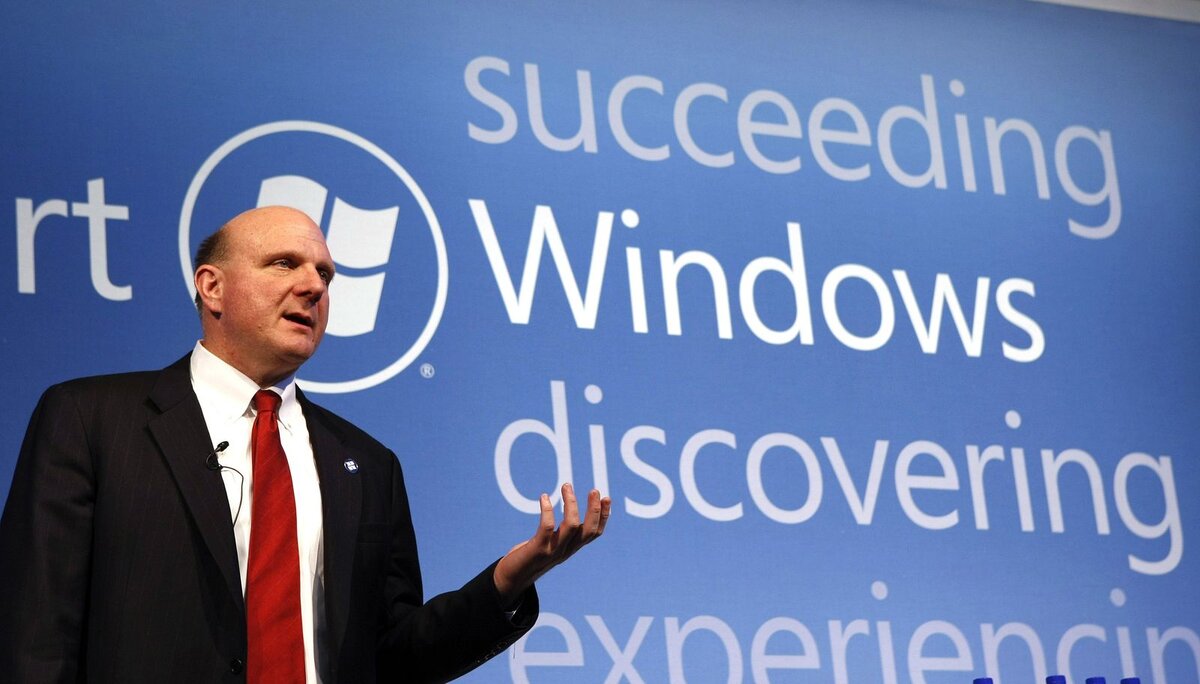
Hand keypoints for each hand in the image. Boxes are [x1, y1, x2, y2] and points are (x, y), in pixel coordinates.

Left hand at [493, 483, 611, 605]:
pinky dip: (547, 511)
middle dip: (594, 510)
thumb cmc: (528, 558)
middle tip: (594, 490)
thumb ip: (557, 534)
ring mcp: (553, 551)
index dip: (603, 516)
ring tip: (567, 486)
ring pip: (571, 526)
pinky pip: (547, 528)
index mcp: (571, 548)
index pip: (594, 533)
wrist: (510, 579)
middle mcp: (566, 551)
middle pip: (588, 530)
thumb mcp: (548, 545)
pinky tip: (544, 497)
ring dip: (571, 504)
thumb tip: (563, 517)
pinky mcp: (537, 550)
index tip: (606, 498)